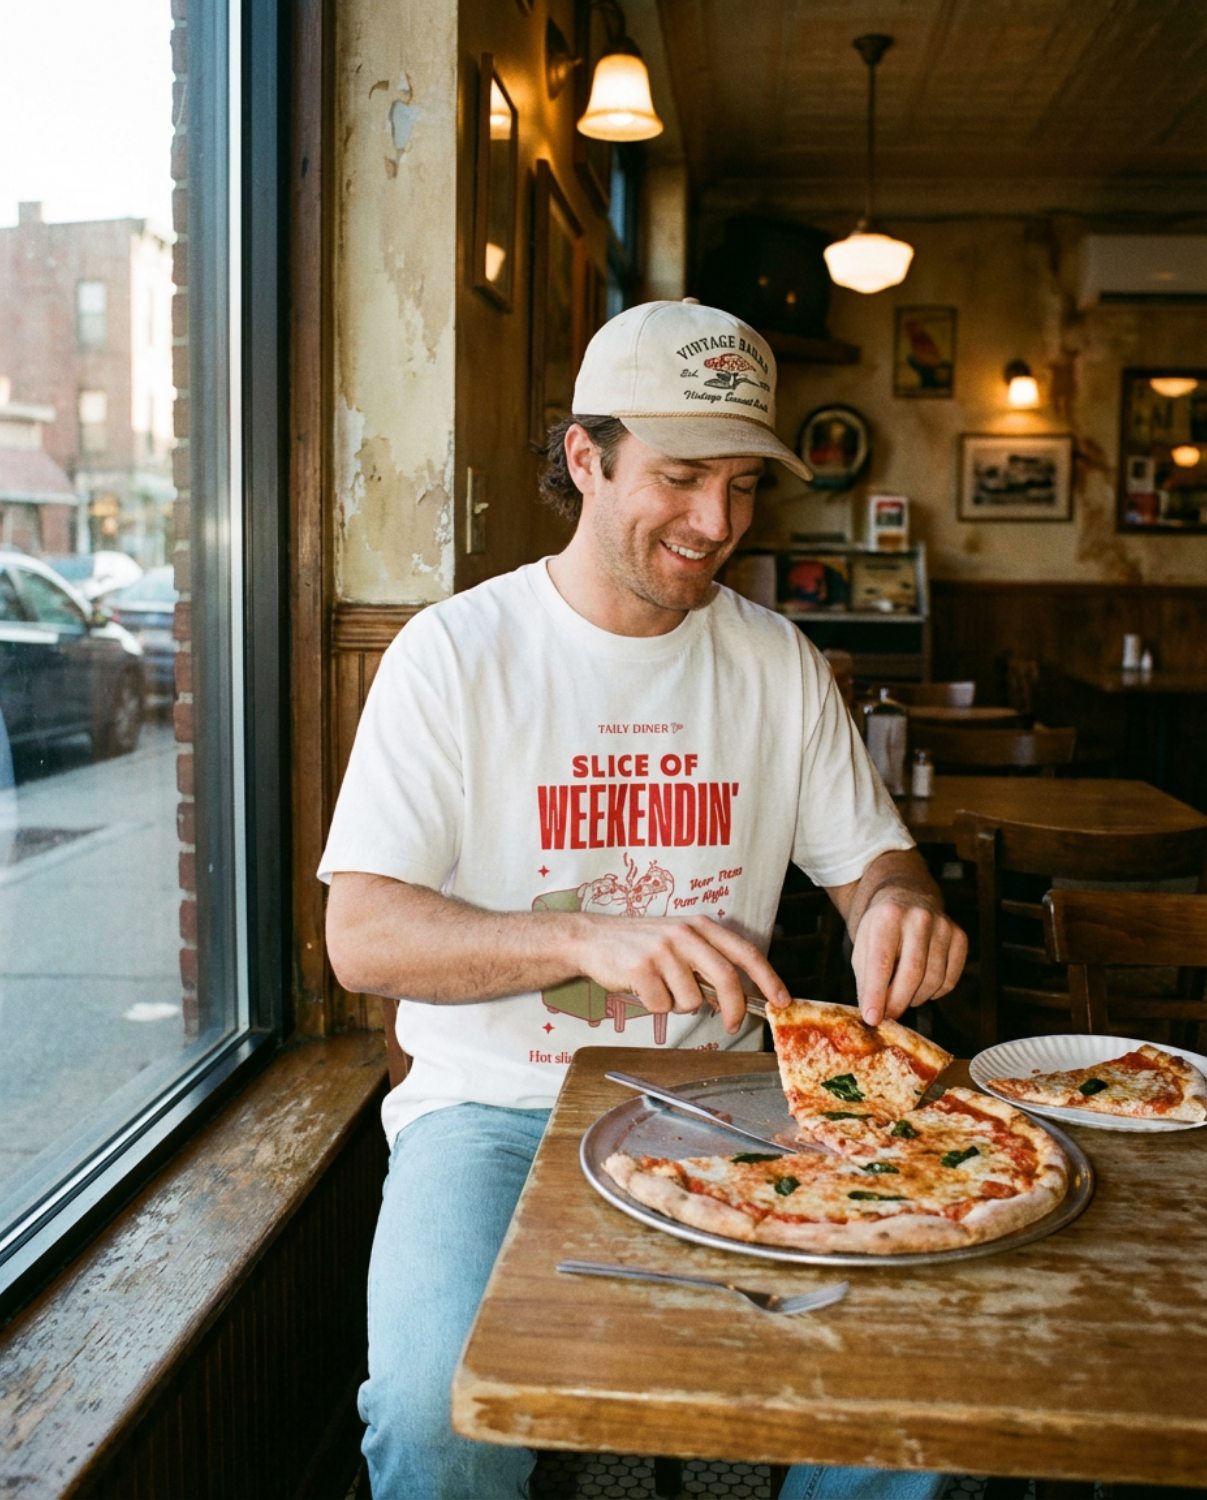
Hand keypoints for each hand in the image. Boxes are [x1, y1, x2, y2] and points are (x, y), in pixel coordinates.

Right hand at [575, 914, 789, 1034]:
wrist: (593, 938)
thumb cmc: (640, 944)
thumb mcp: (678, 943)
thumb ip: (706, 963)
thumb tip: (733, 998)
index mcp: (699, 926)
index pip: (744, 952)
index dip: (768, 978)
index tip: (782, 1000)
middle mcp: (684, 934)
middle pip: (726, 978)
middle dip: (734, 1009)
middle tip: (733, 1026)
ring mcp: (662, 950)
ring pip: (691, 1000)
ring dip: (679, 1005)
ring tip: (660, 988)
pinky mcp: (641, 968)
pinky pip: (663, 1006)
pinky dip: (654, 1006)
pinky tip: (642, 989)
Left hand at [850, 890, 966, 1025]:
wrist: (907, 898)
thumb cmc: (881, 929)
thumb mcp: (863, 945)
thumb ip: (866, 978)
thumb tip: (873, 1015)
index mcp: (888, 916)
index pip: (882, 962)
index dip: (876, 994)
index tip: (872, 1018)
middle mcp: (919, 917)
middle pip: (912, 973)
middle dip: (898, 1002)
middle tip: (888, 1017)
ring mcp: (943, 926)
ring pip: (933, 980)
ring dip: (915, 998)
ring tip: (902, 995)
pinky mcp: (960, 937)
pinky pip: (950, 980)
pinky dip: (934, 993)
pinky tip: (921, 985)